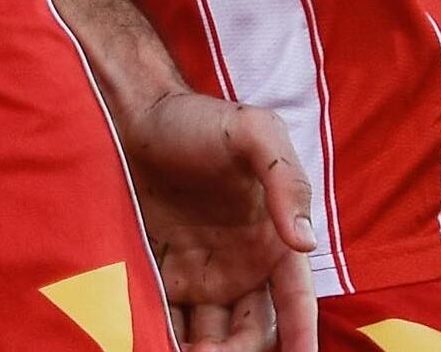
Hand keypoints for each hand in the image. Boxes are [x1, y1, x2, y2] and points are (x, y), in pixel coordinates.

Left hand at [117, 88, 317, 350]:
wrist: (134, 111)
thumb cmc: (200, 120)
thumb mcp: (255, 134)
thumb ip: (286, 181)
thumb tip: (306, 243)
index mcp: (272, 242)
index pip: (295, 299)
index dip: (301, 332)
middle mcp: (240, 266)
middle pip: (250, 330)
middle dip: (238, 350)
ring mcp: (200, 274)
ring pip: (211, 333)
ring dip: (202, 351)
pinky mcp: (161, 273)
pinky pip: (168, 317)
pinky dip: (165, 335)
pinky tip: (152, 341)